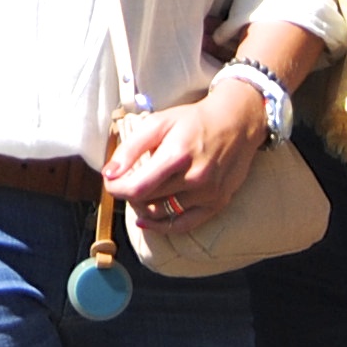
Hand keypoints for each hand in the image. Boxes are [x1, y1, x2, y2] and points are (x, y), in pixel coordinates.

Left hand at [104, 81, 264, 229]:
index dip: (116, 189)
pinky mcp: (217, 203)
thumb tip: (109, 173)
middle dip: (129, 195)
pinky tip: (147, 219)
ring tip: (138, 195)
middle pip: (148, 202)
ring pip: (162, 215)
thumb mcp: (158, 123)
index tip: (110, 183)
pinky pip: (184, 225)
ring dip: (143, 209)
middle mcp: (195, 179)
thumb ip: (131, 148)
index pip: (137, 187)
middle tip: (125, 183)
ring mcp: (208, 194)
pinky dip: (162, 225)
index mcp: (177, 155)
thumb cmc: (194, 121)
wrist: (237, 123)